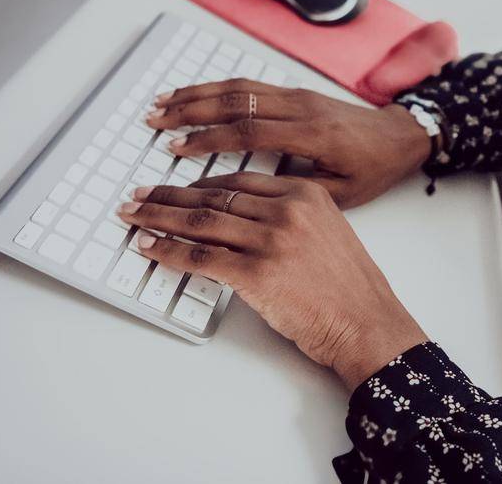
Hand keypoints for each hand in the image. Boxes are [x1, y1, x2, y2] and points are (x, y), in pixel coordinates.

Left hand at [117, 172, 428, 390]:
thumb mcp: (326, 231)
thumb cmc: (348, 287)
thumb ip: (289, 216)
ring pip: (201, 220)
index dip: (199, 183)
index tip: (175, 186)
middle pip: (213, 196)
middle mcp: (287, 209)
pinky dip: (169, 251)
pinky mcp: (257, 273)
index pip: (237, 180)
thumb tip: (240, 220)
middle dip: (168, 195)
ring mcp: (271, 240)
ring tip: (134, 216)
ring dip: (159, 218)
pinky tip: (150, 247)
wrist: (366, 321)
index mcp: (304, 193)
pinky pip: (201, 256)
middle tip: (140, 195)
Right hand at [144, 79, 431, 208]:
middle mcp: (302, 108)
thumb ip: (297, 192)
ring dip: (198, 94)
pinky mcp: (297, 92)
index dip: (209, 140)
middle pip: (237, 102)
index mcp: (313, 135)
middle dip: (191, 111)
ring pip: (240, 88)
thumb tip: (251, 200)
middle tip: (155, 121)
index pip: (250, 133)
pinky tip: (195, 95)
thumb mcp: (343, 193)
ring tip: (163, 103)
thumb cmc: (374, 170)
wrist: (401, 136)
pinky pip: (251, 85)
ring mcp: (298, 96)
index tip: (176, 149)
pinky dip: (218, 88)